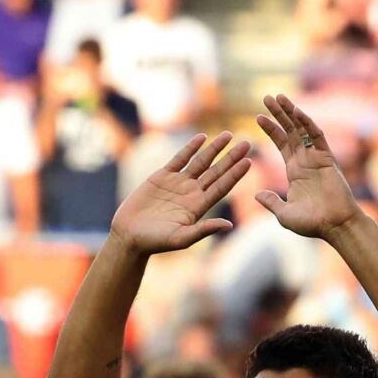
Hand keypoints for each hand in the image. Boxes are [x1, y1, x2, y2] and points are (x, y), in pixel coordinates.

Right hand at [109, 132, 253, 253]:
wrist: (129, 235)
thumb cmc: (154, 242)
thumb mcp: (181, 238)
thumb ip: (204, 230)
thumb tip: (228, 225)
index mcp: (198, 207)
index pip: (222, 187)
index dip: (235, 174)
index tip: (248, 161)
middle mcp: (191, 193)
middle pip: (216, 172)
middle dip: (231, 158)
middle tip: (248, 143)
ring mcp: (178, 184)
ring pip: (201, 162)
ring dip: (214, 149)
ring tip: (228, 135)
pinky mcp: (162, 177)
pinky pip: (179, 158)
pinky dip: (190, 148)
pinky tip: (201, 138)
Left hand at [253, 95, 360, 240]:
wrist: (335, 226)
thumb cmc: (312, 224)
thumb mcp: (284, 214)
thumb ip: (271, 202)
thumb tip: (256, 194)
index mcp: (294, 171)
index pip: (281, 144)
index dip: (271, 129)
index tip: (258, 117)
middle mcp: (305, 161)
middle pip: (290, 131)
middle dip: (278, 114)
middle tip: (267, 96)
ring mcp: (316, 158)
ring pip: (302, 129)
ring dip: (290, 113)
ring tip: (278, 97)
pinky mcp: (327, 158)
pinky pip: (317, 136)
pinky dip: (308, 123)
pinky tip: (297, 111)